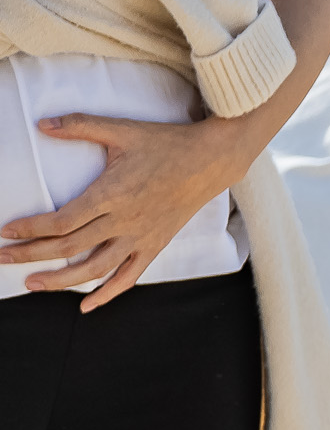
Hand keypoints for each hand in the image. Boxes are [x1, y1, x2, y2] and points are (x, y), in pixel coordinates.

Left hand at [2, 114, 255, 308]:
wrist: (209, 162)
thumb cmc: (165, 144)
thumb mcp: (121, 130)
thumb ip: (80, 126)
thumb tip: (43, 124)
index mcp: (111, 194)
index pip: (62, 221)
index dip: (31, 229)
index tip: (7, 232)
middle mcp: (124, 221)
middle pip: (70, 247)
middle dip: (32, 255)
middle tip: (3, 259)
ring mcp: (140, 237)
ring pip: (96, 269)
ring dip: (62, 280)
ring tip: (33, 284)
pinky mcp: (154, 246)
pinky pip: (128, 277)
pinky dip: (107, 293)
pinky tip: (86, 305)